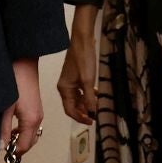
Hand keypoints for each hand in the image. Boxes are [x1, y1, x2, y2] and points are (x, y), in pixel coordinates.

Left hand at [5, 58, 45, 154]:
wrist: (24, 62)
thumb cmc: (15, 81)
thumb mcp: (5, 108)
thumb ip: (3, 129)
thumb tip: (1, 146)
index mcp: (31, 121)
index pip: (24, 146)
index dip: (13, 153)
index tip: (3, 153)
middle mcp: (38, 119)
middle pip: (29, 142)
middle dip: (18, 147)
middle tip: (3, 147)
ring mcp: (38, 113)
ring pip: (31, 134)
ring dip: (20, 139)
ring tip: (6, 137)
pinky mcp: (36, 107)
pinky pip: (31, 126)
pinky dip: (23, 131)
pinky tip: (12, 126)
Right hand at [56, 5, 99, 125]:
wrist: (83, 41)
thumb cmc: (83, 61)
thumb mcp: (88, 82)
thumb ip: (90, 99)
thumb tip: (92, 114)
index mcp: (64, 89)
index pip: (70, 110)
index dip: (80, 118)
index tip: (92, 121)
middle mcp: (65, 87)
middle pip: (73, 105)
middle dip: (83, 111)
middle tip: (95, 115)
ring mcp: (70, 81)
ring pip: (77, 98)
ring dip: (86, 103)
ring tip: (97, 106)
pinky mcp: (75, 76)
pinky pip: (80, 90)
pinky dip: (87, 95)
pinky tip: (96, 94)